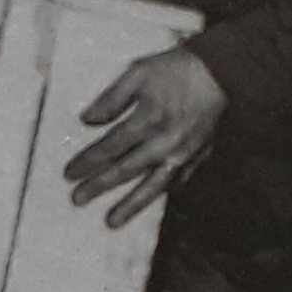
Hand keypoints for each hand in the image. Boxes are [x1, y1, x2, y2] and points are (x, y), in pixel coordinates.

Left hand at [65, 46, 226, 227]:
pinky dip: (162, 193)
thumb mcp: (138, 72)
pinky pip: (178, 181)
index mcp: (147, 120)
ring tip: (111, 222)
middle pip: (125, 170)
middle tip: (77, 200)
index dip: (87, 161)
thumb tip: (86, 121)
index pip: (109, 147)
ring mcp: (183, 154)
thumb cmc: (176, 69)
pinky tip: (150, 201)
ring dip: (130, 205)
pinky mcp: (199, 156)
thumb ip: (111, 98)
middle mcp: (163, 143)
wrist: (223, 73)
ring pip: (152, 186)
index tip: (68, 174)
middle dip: (99, 186)